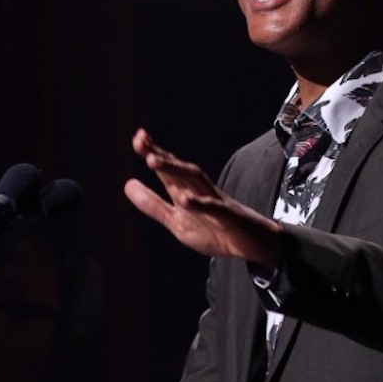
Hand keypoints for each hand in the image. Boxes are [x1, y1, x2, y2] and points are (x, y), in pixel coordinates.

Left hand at [124, 128, 282, 269]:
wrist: (254, 244)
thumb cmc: (216, 230)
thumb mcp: (177, 222)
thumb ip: (153, 205)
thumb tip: (127, 184)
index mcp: (187, 192)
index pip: (169, 170)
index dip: (153, 153)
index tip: (138, 137)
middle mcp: (201, 191)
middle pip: (180, 169)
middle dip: (161, 155)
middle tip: (140, 140)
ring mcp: (216, 202)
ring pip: (195, 181)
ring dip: (175, 169)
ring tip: (152, 161)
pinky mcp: (230, 217)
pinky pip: (214, 208)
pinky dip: (199, 203)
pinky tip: (184, 199)